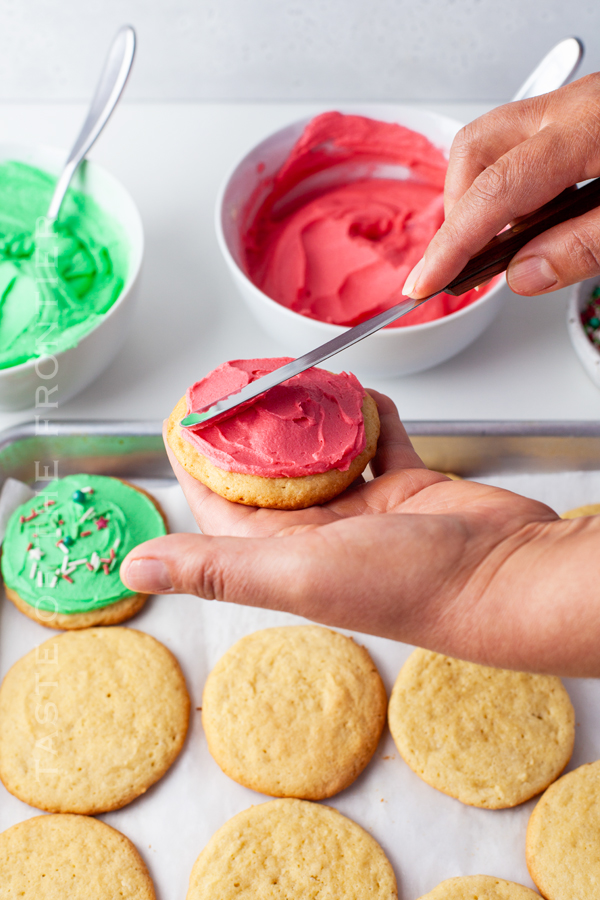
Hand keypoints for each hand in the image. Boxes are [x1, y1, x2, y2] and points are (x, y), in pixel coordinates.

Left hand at [121, 391, 599, 675]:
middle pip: (273, 473)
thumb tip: (133, 569)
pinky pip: (382, 442)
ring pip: (326, 453)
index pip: (221, 507)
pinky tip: (366, 396)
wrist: (509, 577)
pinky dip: (373, 417)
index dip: (197, 463)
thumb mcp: (297, 572)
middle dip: (254, 430)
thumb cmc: (413, 586)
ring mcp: (370, 512)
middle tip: (243, 383)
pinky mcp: (412, 488)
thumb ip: (216, 567)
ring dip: (314, 419)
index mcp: (286, 558)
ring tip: (299, 379)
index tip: (185, 416)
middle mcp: (323, 537)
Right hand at [403, 73, 599, 298]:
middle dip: (457, 210)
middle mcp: (573, 108)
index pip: (495, 192)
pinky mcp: (580, 115)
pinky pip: (519, 143)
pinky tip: (529, 216)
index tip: (425, 282)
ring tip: (499, 241)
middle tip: (469, 258)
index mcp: (588, 130)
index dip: (452, 244)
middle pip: (474, 149)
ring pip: (490, 142)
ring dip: (478, 195)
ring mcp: (575, 106)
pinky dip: (507, 184)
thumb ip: (582, 248)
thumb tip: (523, 274)